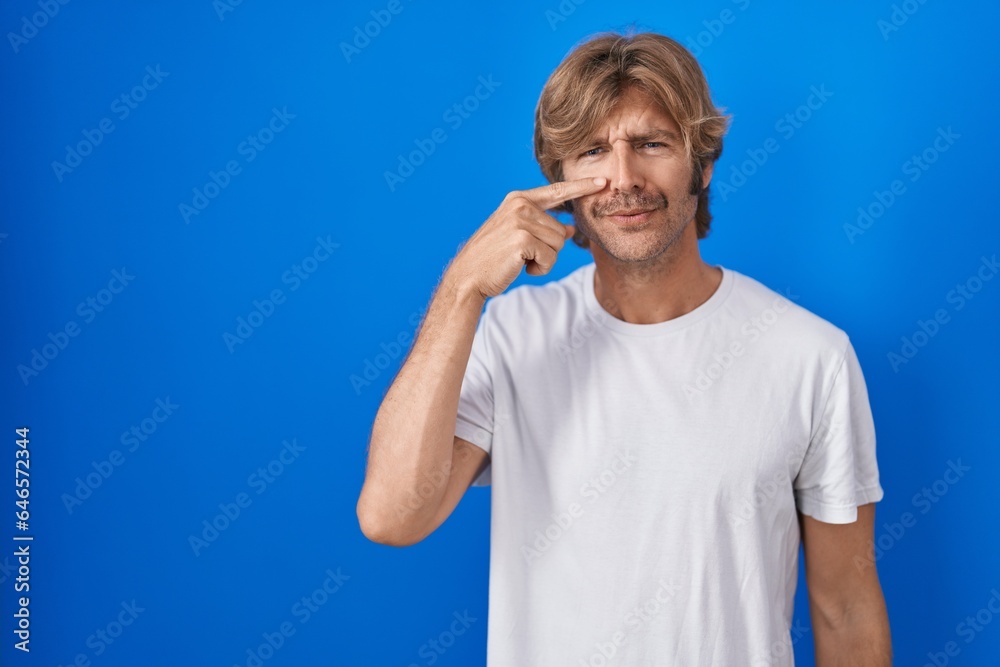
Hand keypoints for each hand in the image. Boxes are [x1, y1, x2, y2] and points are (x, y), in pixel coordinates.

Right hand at [446, 177, 606, 299]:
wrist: (468, 275)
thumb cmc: (493, 257)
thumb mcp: (519, 236)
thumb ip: (543, 228)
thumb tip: (569, 230)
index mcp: (519, 199)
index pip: (557, 192)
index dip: (581, 188)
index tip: (602, 182)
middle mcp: (520, 205)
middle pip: (561, 230)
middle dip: (547, 249)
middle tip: (521, 254)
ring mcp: (520, 221)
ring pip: (558, 245)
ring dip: (543, 260)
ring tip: (518, 260)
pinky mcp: (522, 239)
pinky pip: (550, 258)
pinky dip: (539, 269)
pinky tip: (519, 267)